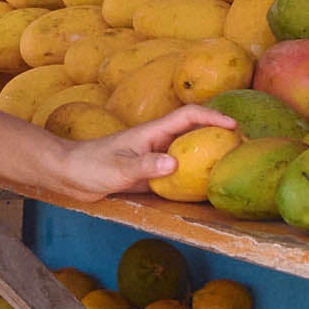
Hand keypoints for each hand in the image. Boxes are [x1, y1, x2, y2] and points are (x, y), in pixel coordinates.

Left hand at [42, 106, 240, 204]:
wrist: (67, 175)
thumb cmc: (89, 165)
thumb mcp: (118, 167)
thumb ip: (145, 165)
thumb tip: (174, 163)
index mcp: (152, 132)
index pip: (188, 116)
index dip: (212, 116)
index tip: (233, 126)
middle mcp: (155, 142)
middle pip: (193, 133)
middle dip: (217, 136)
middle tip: (241, 149)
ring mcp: (152, 158)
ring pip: (186, 154)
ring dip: (205, 159)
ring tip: (228, 170)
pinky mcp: (146, 175)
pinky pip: (174, 175)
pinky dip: (189, 180)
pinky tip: (200, 193)